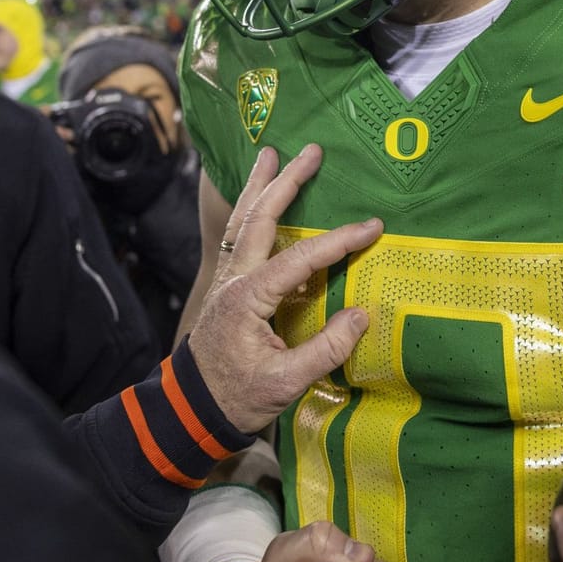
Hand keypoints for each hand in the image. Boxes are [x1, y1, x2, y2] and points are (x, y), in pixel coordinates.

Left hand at [189, 144, 380, 433]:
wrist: (191, 410)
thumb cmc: (235, 398)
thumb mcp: (284, 382)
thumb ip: (325, 349)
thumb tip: (361, 316)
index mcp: (249, 297)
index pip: (301, 258)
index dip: (338, 241)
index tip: (372, 227)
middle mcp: (235, 279)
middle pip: (260, 218)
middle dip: (286, 181)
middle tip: (310, 151)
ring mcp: (228, 280)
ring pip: (244, 221)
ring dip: (259, 186)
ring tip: (272, 154)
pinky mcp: (229, 289)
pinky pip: (241, 238)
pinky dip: (251, 211)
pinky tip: (260, 200)